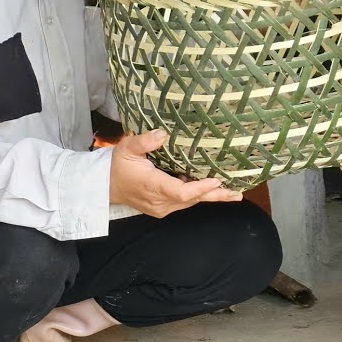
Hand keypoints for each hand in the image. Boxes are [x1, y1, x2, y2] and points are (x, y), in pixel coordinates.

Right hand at [108, 130, 242, 216]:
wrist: (104, 186)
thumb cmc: (117, 165)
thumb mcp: (126, 148)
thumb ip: (144, 141)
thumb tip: (162, 134)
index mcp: (152, 186)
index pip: (181, 192)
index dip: (200, 188)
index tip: (217, 180)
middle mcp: (159, 201)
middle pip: (191, 200)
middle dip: (215, 195)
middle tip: (236, 192)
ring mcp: (161, 207)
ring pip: (190, 203)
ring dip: (210, 196)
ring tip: (233, 192)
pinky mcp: (163, 208)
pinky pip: (184, 203)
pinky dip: (199, 195)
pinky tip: (214, 189)